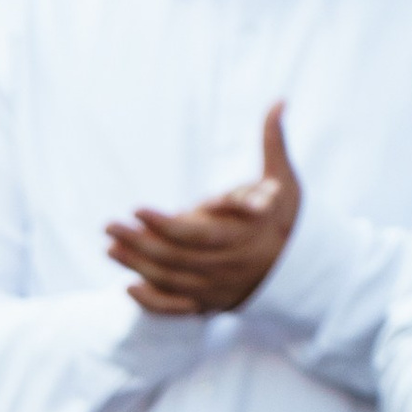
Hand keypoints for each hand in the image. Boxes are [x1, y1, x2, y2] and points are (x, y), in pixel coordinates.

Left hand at [104, 105, 298, 319]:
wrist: (302, 267)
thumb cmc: (287, 215)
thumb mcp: (284, 178)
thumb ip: (274, 143)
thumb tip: (278, 102)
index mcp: (241, 237)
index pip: (194, 233)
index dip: (162, 224)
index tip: (136, 209)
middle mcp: (226, 266)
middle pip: (173, 257)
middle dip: (137, 242)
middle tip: (109, 225)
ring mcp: (216, 288)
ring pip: (170, 280)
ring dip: (136, 266)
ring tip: (110, 247)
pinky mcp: (210, 303)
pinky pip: (176, 309)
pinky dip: (151, 302)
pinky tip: (128, 287)